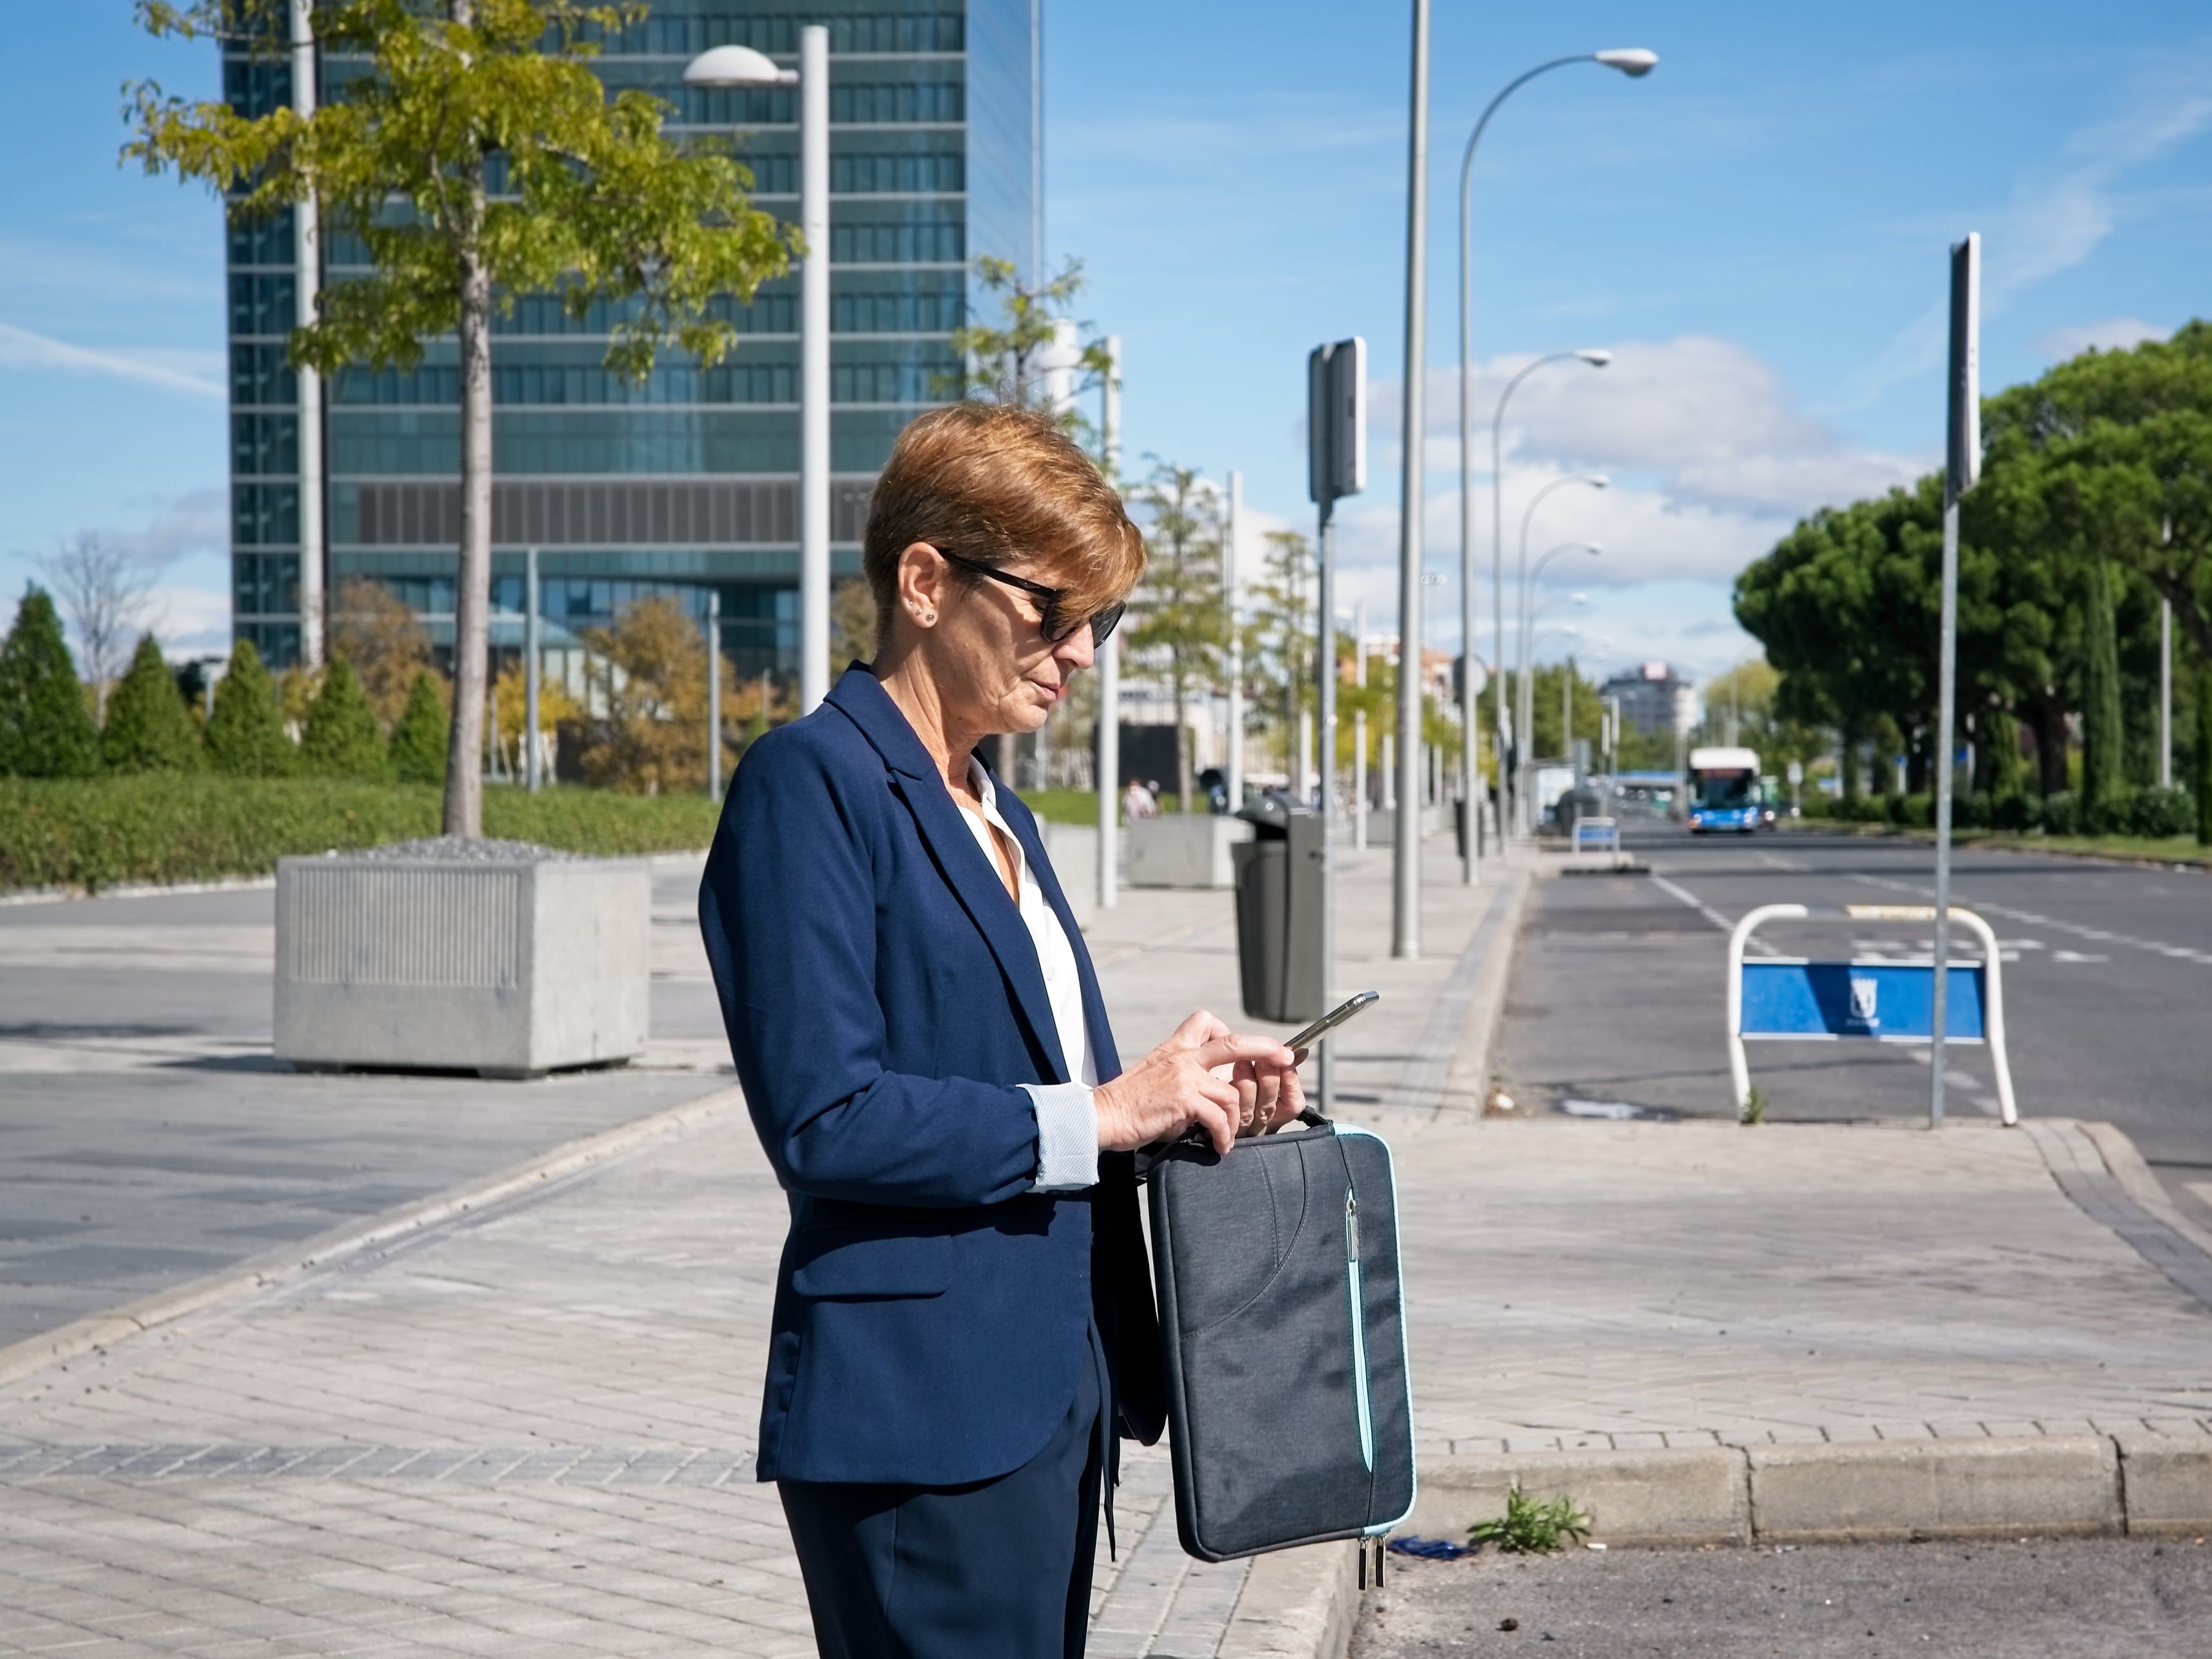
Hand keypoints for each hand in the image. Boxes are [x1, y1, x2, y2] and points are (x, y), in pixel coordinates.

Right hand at [1095, 1010, 1294, 1155]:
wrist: (1103, 1116)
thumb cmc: (1128, 1104)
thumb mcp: (1156, 1077)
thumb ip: (1182, 1077)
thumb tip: (1207, 1096)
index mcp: (1175, 1048)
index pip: (1206, 1022)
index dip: (1229, 1031)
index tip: (1241, 1052)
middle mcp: (1182, 1057)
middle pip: (1234, 1043)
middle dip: (1266, 1048)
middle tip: (1286, 1058)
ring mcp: (1184, 1076)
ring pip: (1231, 1093)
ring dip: (1237, 1119)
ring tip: (1229, 1137)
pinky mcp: (1183, 1100)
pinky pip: (1219, 1117)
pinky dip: (1224, 1135)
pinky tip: (1220, 1147)